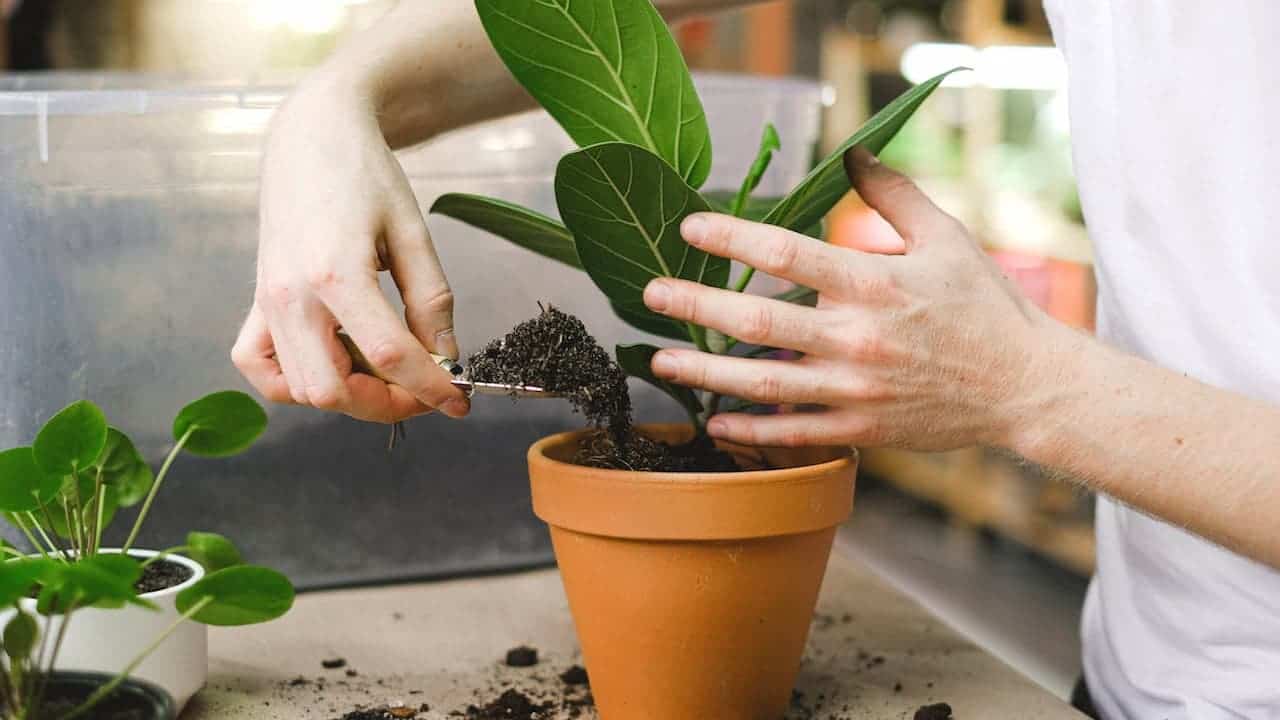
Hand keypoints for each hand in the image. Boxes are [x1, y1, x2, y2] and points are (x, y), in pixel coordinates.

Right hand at [232, 73, 469, 422]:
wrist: (313, 135)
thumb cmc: (365, 174)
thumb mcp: (412, 232)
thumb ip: (431, 300)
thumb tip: (445, 356)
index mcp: (336, 272)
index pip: (389, 355)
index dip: (431, 387)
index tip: (459, 401)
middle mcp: (290, 295)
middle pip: (334, 390)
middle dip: (386, 404)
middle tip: (423, 389)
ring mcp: (267, 302)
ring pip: (300, 389)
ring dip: (349, 394)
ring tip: (385, 368)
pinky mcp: (255, 301)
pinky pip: (260, 367)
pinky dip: (293, 382)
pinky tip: (332, 362)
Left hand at [641, 148, 1046, 449]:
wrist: (1024, 385)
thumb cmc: (984, 306)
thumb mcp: (946, 237)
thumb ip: (893, 195)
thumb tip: (852, 154)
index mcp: (873, 283)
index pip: (785, 252)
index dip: (730, 237)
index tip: (689, 228)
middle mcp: (856, 337)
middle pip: (755, 320)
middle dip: (693, 304)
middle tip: (649, 293)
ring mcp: (856, 388)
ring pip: (762, 381)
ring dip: (703, 371)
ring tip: (658, 358)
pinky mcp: (862, 427)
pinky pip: (793, 430)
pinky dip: (749, 427)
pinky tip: (713, 418)